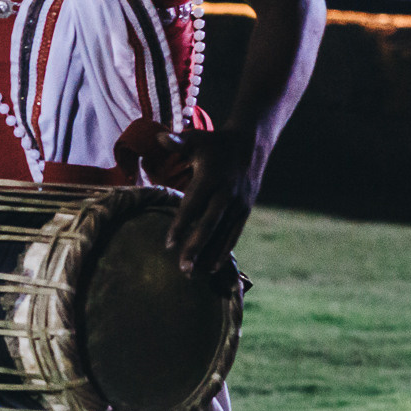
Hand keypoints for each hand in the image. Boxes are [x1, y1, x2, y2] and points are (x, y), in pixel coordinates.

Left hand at [167, 125, 259, 280]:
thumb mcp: (197, 139)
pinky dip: (225, 249)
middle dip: (195, 247)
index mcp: (212, 178)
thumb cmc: (216, 143)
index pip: (193, 205)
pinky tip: (214, 266)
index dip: (181, 225)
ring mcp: (239, 203)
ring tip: (195, 274)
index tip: (168, 243)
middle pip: (209, 224)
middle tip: (182, 268)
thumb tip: (158, 136)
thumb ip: (177, 141)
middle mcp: (227, 194)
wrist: (251, 144)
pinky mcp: (246, 210)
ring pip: (223, 233)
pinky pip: (235, 233)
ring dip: (210, 254)